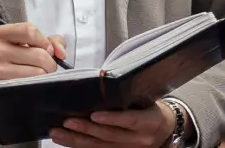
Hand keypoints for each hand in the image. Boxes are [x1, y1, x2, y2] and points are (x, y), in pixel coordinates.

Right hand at [0, 23, 66, 122]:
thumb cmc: (11, 59)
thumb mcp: (25, 43)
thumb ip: (49, 41)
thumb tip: (61, 53)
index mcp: (0, 33)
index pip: (30, 30)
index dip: (45, 41)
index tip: (48, 50)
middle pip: (39, 54)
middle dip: (49, 63)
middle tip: (45, 67)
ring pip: (38, 72)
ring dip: (44, 76)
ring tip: (37, 76)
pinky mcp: (1, 87)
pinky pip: (31, 86)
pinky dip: (37, 85)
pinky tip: (32, 84)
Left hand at [49, 100, 178, 147]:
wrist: (165, 131)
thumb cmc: (152, 110)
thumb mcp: (146, 101)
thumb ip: (128, 98)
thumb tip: (101, 82)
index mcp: (149, 122)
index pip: (130, 121)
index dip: (112, 119)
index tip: (95, 115)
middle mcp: (139, 140)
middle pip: (110, 136)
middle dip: (86, 129)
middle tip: (67, 121)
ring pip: (100, 147)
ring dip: (76, 140)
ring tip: (58, 133)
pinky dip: (79, 146)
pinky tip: (65, 141)